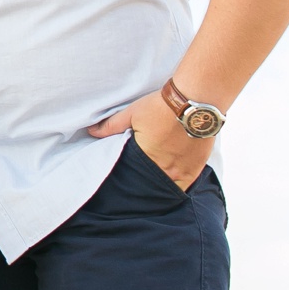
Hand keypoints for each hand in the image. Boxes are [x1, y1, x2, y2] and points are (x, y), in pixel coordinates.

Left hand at [89, 90, 210, 190]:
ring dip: (159, 186)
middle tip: (137, 186)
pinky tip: (170, 184)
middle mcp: (165, 169)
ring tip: (152, 186)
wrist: (194, 101)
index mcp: (146, 157)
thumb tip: (92, 131)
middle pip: (150, 184)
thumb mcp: (132, 113)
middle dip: (143, 185)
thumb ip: (111, 125)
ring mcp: (183, 171)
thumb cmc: (161, 106)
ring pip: (167, 188)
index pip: (133, 176)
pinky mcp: (196, 168)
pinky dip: (176, 185)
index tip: (124, 182)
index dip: (128, 179)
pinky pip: (185, 186)